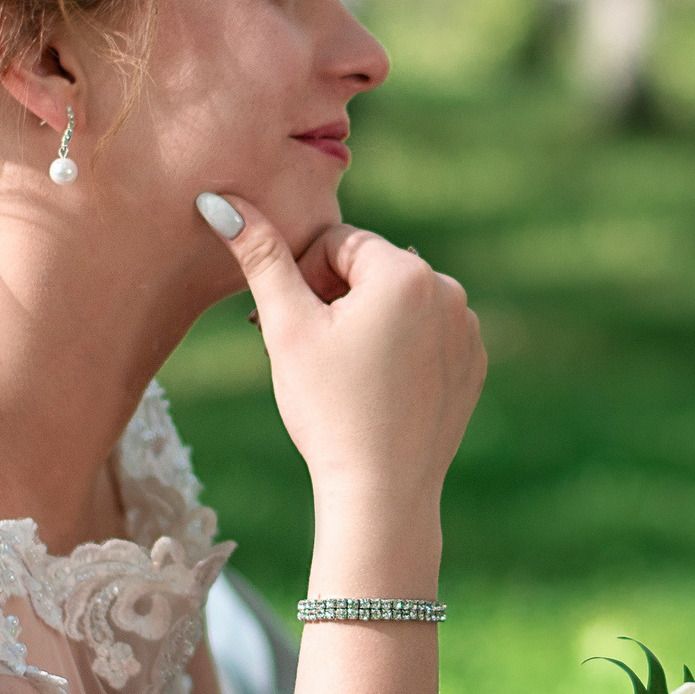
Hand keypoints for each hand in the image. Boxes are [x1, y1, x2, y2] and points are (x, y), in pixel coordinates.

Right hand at [205, 194, 485, 524]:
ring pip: (398, 304)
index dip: (301, 277)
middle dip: (332, 298)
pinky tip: (374, 389)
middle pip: (370, 271)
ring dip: (364, 322)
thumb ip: (260, 256)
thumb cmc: (327, 408)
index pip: (337, 242)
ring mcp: (467, 330)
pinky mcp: (472, 365)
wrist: (380, 493)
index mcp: (407, 272)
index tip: (286, 324)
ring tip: (338, 371)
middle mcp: (450, 291)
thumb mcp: (286, 326)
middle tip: (303, 348)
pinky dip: (397, 350)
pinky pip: (426, 337)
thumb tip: (221, 200)